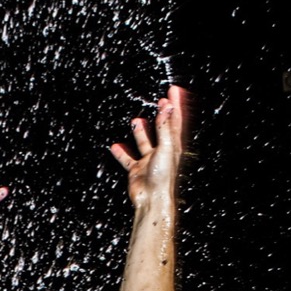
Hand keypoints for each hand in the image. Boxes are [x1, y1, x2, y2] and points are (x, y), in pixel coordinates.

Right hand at [110, 85, 187, 208]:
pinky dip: (122, 152)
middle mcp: (162, 152)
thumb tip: (167, 107)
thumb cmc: (162, 177)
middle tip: (159, 100)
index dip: (175, 105)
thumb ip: (164, 128)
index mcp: (172, 145)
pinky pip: (128, 158)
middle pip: (162, 128)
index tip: (174, 90)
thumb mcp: (165, 148)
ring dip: (141, 131)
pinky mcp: (136, 170)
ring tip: (135, 120)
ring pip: (144, 142)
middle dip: (161, 115)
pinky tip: (115, 146)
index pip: (175, 120)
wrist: (151, 200)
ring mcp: (148, 161)